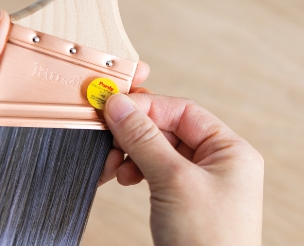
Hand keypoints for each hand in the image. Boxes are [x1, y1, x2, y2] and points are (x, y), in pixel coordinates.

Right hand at [101, 93, 263, 244]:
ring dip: (130, 152)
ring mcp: (197, 180)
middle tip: (108, 137)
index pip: (182, 111)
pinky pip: (152, 169)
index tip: (113, 106)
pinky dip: (134, 169)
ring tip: (114, 165)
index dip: (146, 107)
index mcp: (229, 150)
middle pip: (166, 129)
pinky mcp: (181, 197)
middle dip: (133, 134)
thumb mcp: (173, 181)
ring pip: (156, 149)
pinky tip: (124, 177)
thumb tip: (119, 105)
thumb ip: (143, 138)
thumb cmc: (209, 243)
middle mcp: (215, 161)